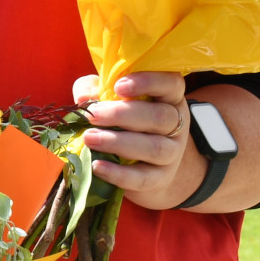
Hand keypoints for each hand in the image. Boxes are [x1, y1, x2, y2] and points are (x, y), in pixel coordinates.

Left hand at [70, 72, 194, 210]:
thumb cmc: (122, 119)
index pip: (171, 83)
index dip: (148, 82)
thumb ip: (95, 90)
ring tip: (89, 139)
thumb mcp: (109, 96)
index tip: (119, 86)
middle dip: (122, 115)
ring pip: (155, 148)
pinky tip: (98, 166)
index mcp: (168, 97)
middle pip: (160, 117)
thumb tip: (83, 98)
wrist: (142, 163)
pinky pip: (144, 178)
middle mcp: (176, 124)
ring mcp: (173, 153)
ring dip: (119, 143)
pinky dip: (120, 174)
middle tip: (92, 116)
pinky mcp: (161, 178)